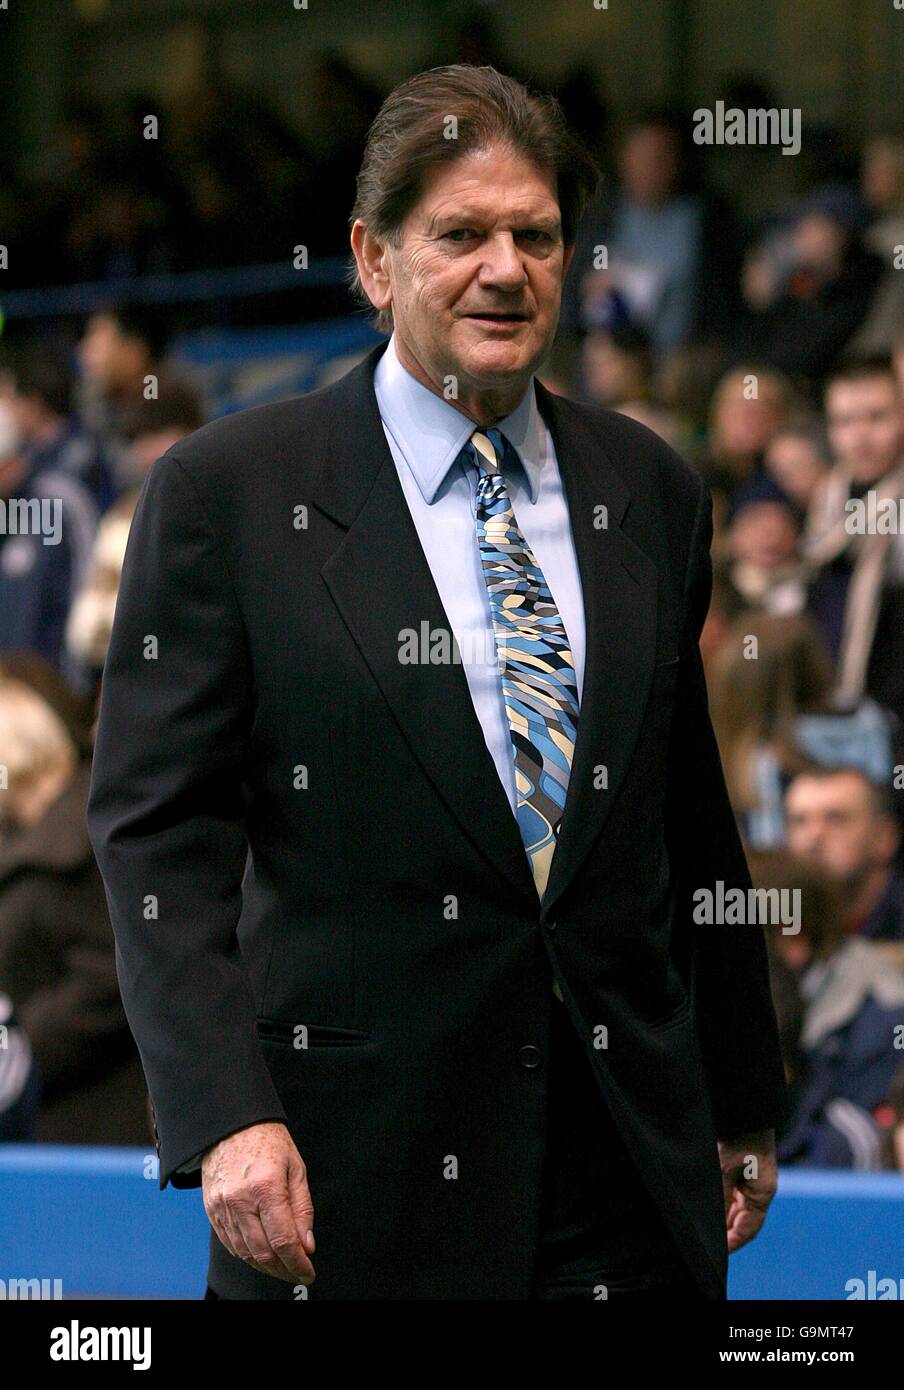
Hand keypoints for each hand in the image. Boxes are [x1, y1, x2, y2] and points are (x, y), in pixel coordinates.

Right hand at [201, 1121, 315, 1285]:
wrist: (230, 1123)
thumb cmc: (266, 1139)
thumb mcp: (295, 1167)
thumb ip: (302, 1208)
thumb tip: (306, 1244)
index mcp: (266, 1187)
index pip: (284, 1240)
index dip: (298, 1263)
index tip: (308, 1272)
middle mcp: (240, 1201)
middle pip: (263, 1253)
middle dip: (284, 1269)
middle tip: (298, 1270)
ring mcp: (222, 1207)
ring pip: (245, 1253)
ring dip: (266, 1266)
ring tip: (282, 1266)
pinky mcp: (211, 1210)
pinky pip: (230, 1244)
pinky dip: (247, 1255)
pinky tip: (261, 1254)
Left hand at [717, 1128, 777, 1253]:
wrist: (744, 1107)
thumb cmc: (738, 1137)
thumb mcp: (724, 1169)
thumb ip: (720, 1197)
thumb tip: (714, 1223)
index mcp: (763, 1192)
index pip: (748, 1228)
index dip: (733, 1242)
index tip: (717, 1251)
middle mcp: (759, 1188)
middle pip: (743, 1219)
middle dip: (726, 1231)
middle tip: (706, 1241)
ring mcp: (752, 1179)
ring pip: (736, 1207)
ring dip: (723, 1217)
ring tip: (705, 1226)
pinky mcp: (742, 1168)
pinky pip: (732, 1193)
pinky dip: (722, 1202)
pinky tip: (708, 1206)